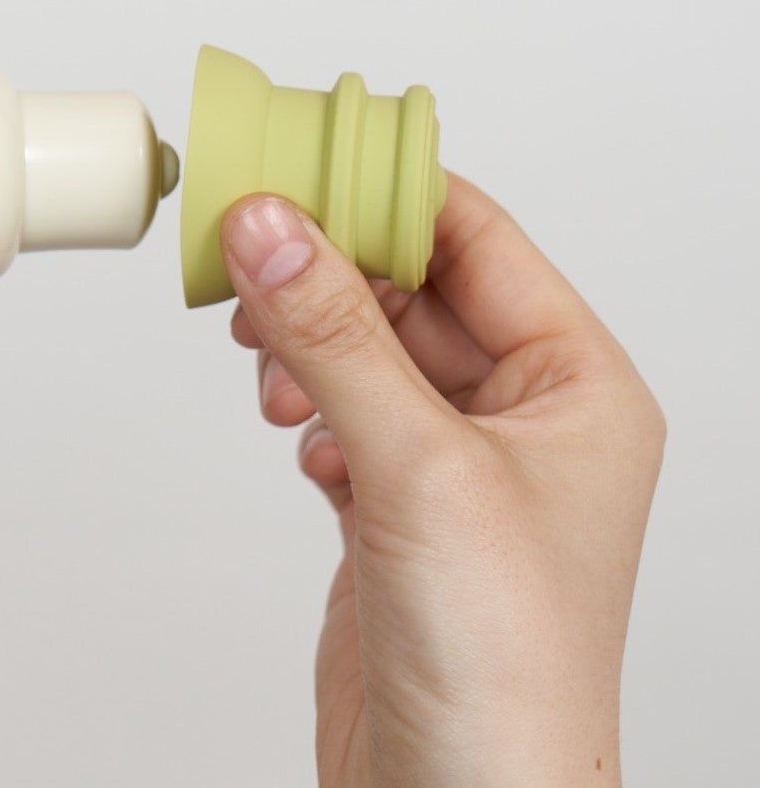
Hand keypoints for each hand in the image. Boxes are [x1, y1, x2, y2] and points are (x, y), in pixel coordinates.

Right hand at [224, 176, 663, 784]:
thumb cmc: (506, 666)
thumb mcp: (419, 467)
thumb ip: (334, 333)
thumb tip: (270, 224)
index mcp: (577, 388)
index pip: (476, 239)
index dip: (384, 191)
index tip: (295, 157)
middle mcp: (524, 421)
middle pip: (409, 290)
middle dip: (326, 272)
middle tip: (246, 248)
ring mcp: (457, 470)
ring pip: (366, 353)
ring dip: (306, 342)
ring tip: (267, 363)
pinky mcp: (396, 515)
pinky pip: (342, 416)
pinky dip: (305, 409)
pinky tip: (295, 432)